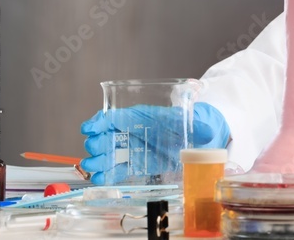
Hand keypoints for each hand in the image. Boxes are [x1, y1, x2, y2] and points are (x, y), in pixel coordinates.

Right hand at [80, 103, 229, 184]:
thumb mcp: (200, 123)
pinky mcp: (136, 164)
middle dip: (98, 143)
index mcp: (145, 116)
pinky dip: (106, 174)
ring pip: (107, 153)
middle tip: (99, 151)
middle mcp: (134, 131)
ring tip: (95, 168)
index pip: (116, 116)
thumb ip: (200, 125)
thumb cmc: (198, 125)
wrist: (203, 139)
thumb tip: (203, 126)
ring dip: (99, 160)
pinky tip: (101, 179)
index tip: (90, 129)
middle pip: (106, 135)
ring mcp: (133, 148)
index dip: (100, 121)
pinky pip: (116, 169)